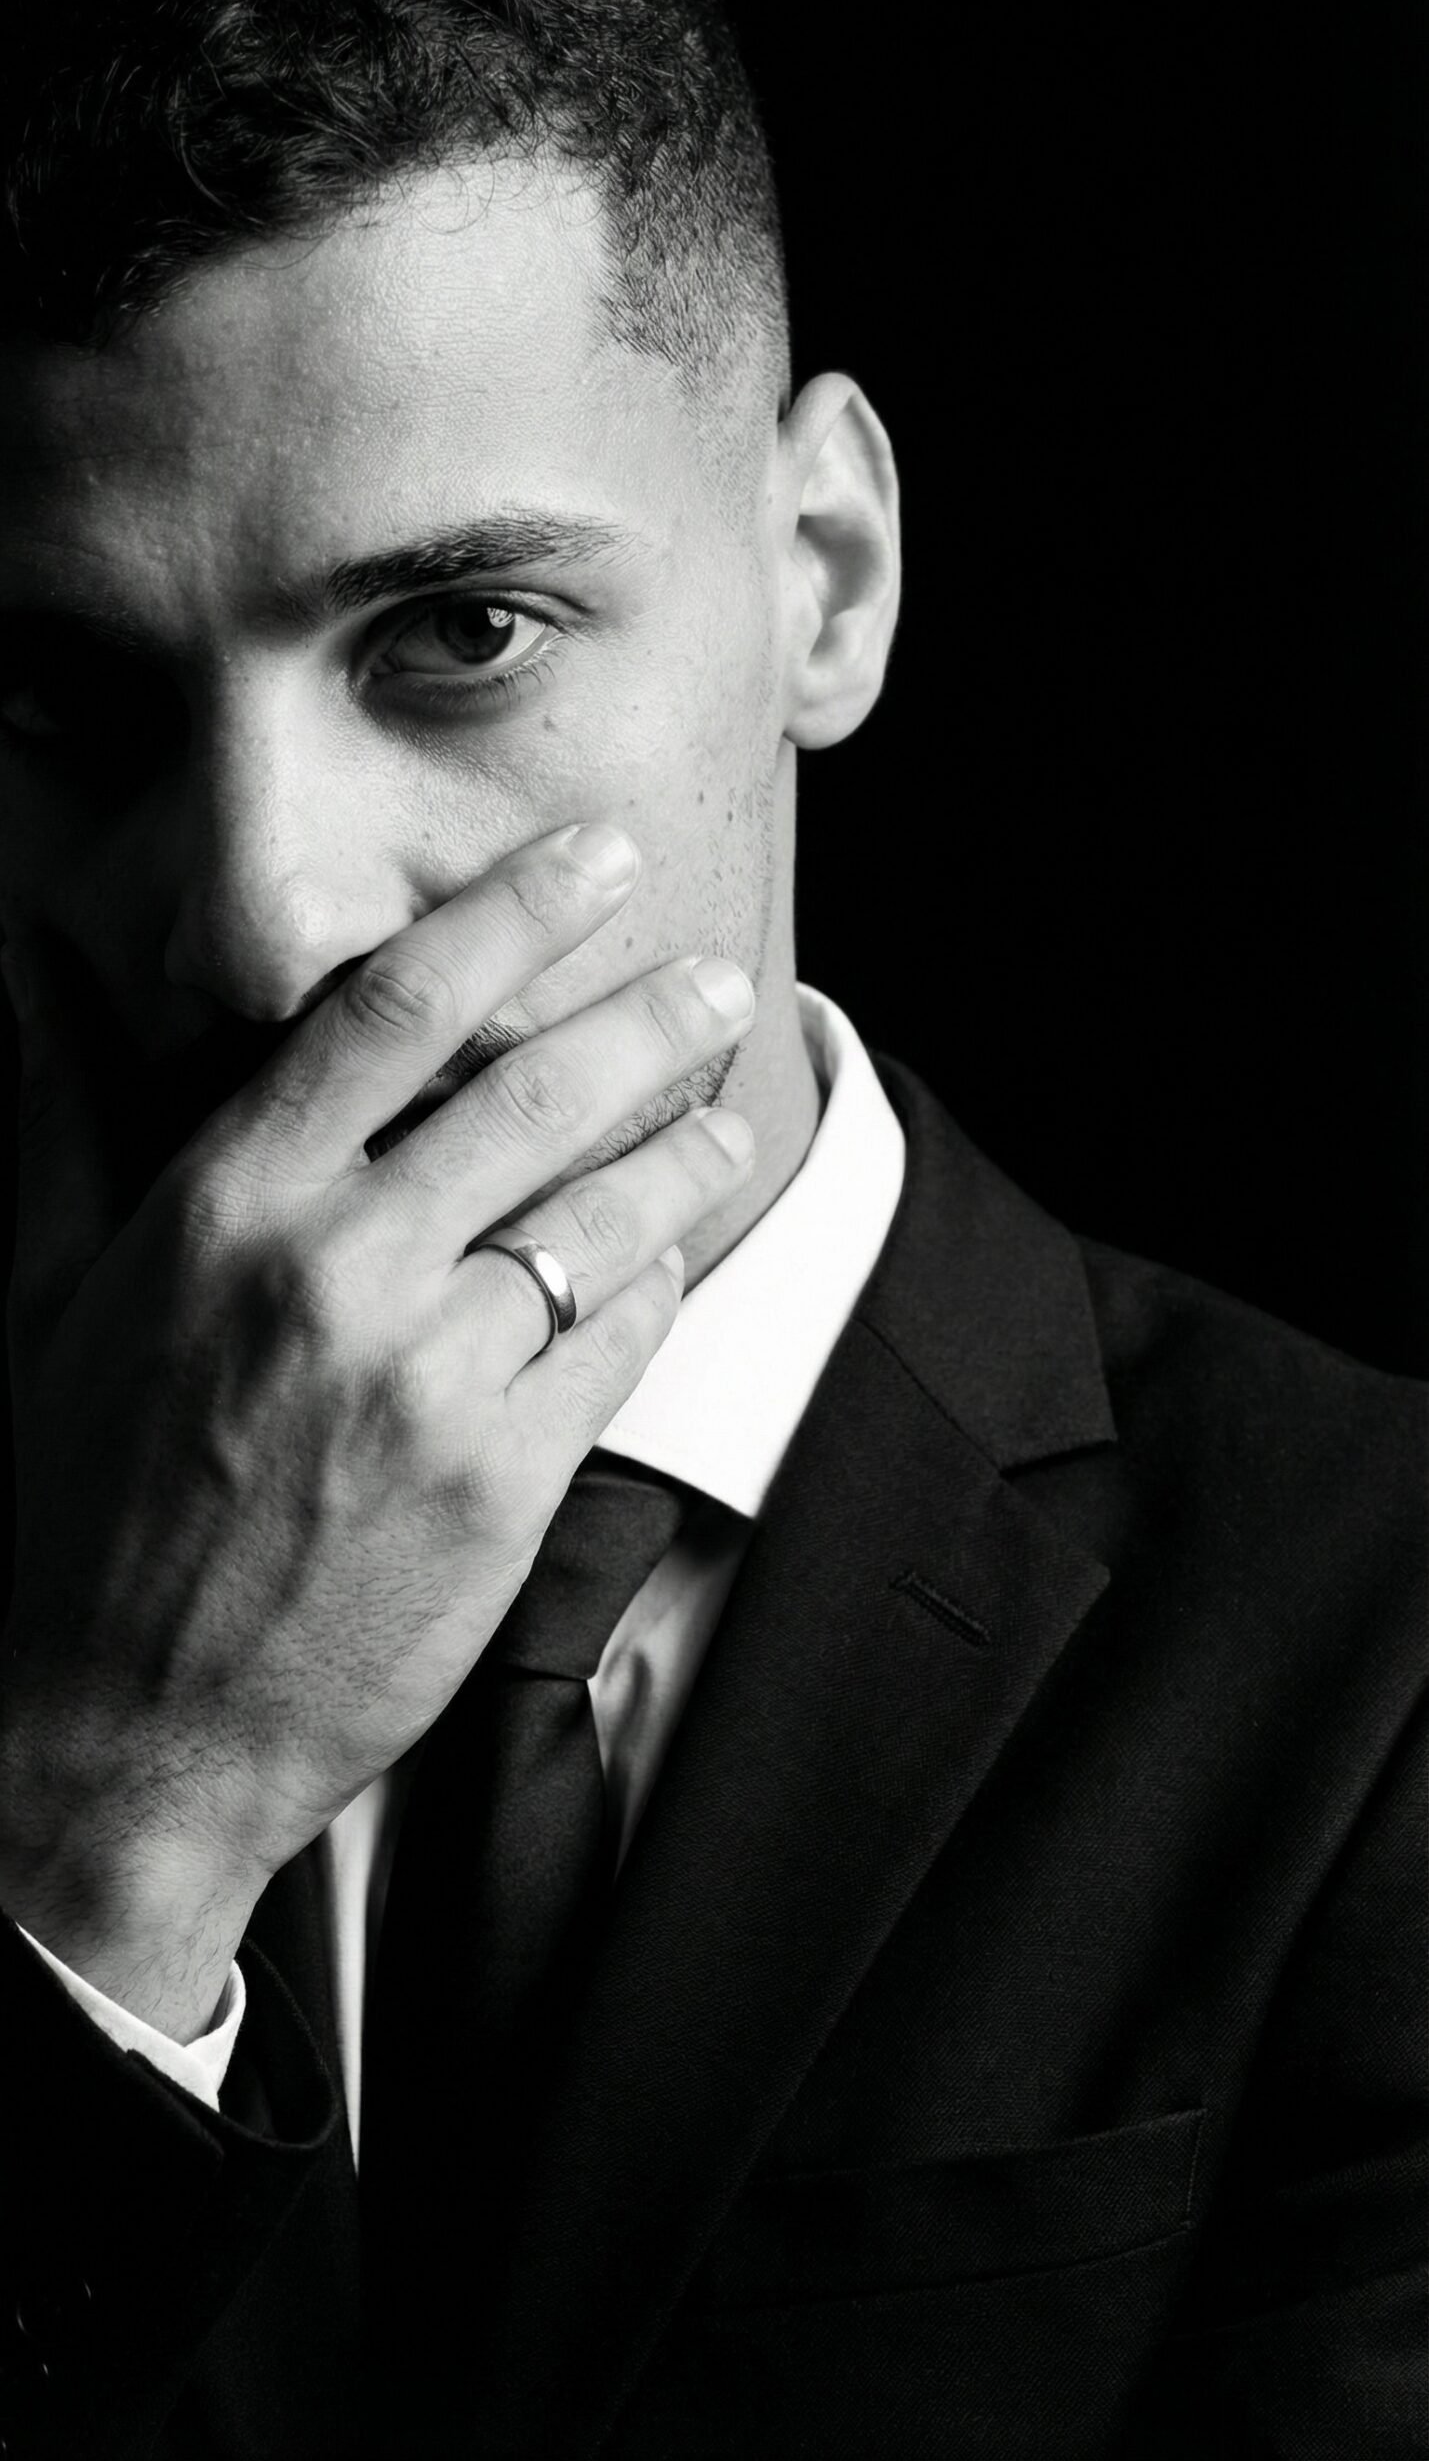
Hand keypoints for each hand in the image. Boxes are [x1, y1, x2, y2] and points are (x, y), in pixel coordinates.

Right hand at [0, 824, 755, 2036]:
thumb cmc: (85, 1502)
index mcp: (225, 1206)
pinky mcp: (499, 1482)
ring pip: (601, 1220)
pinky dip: (654, 1286)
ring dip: (682, 1154)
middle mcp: (336, 1272)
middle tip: (717, 983)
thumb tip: (41, 975)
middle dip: (648, 1020)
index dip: (511, 912)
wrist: (127, 1729)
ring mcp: (427, 1380)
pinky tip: (667, 1259)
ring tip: (724, 1122)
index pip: (395, 1007)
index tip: (590, 859)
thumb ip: (71, 1119)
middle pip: (535, 1095)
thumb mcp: (48, 1292)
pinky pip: (615, 1344)